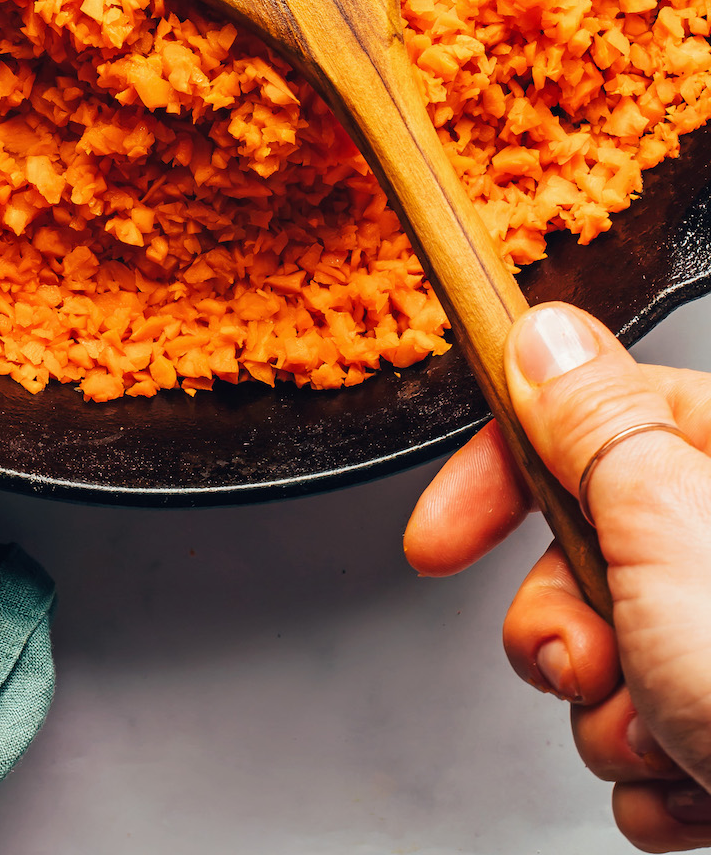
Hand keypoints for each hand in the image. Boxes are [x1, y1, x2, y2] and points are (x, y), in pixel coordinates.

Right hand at [406, 303, 710, 853]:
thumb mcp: (669, 526)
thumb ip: (595, 423)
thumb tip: (547, 338)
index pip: (593, 420)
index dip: (502, 478)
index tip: (443, 539)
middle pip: (592, 551)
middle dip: (565, 628)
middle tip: (586, 665)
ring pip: (616, 658)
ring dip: (616, 719)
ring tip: (676, 744)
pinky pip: (655, 743)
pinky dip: (659, 778)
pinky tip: (701, 790)